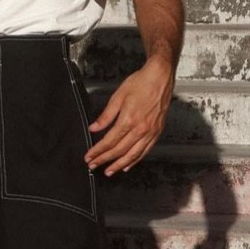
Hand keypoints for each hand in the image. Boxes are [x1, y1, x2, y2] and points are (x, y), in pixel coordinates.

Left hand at [85, 57, 173, 174]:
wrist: (160, 77)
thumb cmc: (141, 83)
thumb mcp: (118, 96)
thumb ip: (106, 115)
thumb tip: (94, 128)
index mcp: (128, 120)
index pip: (109, 141)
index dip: (97, 151)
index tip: (89, 156)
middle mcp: (140, 129)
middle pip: (119, 150)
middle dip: (104, 160)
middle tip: (94, 165)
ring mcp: (150, 132)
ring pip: (133, 154)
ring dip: (119, 165)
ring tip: (109, 171)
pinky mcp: (157, 132)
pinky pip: (145, 151)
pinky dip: (135, 160)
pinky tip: (128, 165)